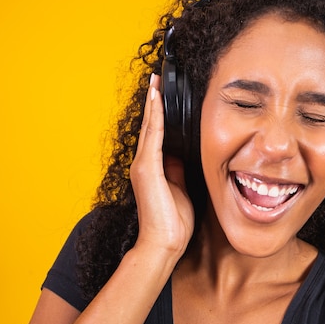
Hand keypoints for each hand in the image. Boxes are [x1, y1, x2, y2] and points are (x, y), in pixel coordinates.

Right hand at [129, 74, 193, 257]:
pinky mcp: (146, 168)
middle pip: (149, 126)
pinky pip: (152, 134)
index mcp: (153, 169)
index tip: (162, 95)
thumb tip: (182, 155)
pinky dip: (154, 114)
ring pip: (149, 126)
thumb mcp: (181, 189)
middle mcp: (144, 163)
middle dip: (154, 102)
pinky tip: (157, 98)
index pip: (156, 135)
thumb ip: (178, 170)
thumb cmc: (174, 222)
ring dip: (153, 103)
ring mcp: (143, 165)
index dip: (158, 114)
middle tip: (156, 79)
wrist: (164, 244)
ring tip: (155, 81)